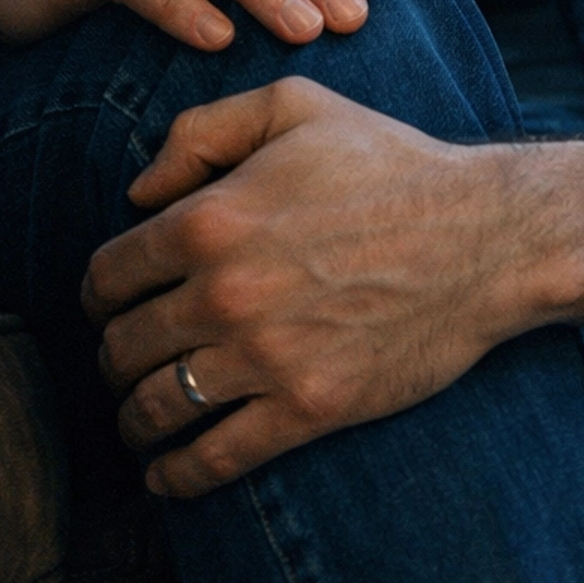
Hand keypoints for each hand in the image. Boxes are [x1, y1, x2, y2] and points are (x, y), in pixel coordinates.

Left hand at [81, 78, 513, 496]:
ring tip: (138, 420)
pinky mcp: (307, 408)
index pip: (108, 277)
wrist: (485, 237)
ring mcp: (264, 357)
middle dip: (112, 358)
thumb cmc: (390, 162)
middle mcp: (223, 293)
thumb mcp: (294, 105)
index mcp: (209, 220)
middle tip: (123, 362)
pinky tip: (164, 476)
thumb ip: (201, 130)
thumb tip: (139, 191)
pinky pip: (214, 459)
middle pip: (121, 347)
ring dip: (133, 420)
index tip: (109, 306)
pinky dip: (176, 477)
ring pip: (155, 408)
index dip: (99, 296)